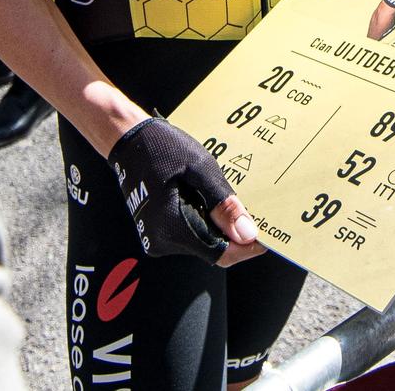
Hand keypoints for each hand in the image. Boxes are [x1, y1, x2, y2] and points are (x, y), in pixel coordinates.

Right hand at [104, 118, 264, 266]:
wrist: (128, 141)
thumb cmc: (162, 148)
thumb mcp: (200, 168)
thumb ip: (223, 203)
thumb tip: (247, 233)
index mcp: (172, 227)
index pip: (220, 254)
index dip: (246, 247)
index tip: (266, 234)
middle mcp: (161, 241)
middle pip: (213, 248)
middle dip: (233, 232)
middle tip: (250, 207)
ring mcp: (157, 239)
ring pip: (203, 242)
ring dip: (218, 224)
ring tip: (219, 195)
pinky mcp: (157, 233)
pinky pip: (190, 234)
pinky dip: (204, 220)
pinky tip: (205, 198)